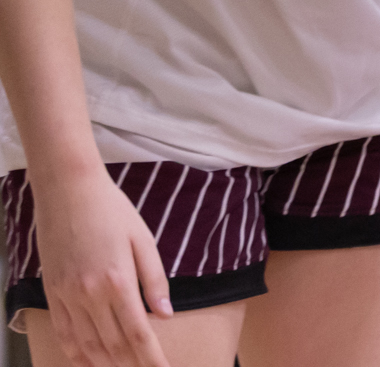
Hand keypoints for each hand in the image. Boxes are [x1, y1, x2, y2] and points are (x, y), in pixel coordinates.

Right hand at [34, 167, 173, 366]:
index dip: (151, 358)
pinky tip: (85, 362)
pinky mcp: (52, 292)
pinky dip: (74, 352)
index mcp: (119, 282)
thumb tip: (165, 315)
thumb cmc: (113, 211)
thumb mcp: (143, 240)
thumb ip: (154, 280)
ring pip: (86, 344)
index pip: (139, 334)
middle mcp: (90, 295)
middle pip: (113, 345)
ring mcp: (67, 296)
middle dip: (131, 364)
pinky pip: (63, 332)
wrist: (69, 192)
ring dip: (104, 363)